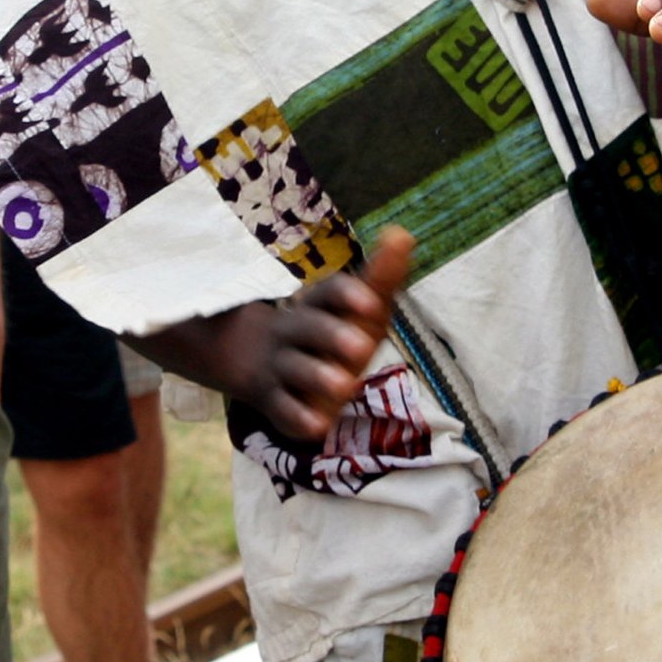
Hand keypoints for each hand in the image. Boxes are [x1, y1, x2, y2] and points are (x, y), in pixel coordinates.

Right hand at [240, 228, 413, 442]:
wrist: (258, 362)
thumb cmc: (325, 331)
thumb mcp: (353, 305)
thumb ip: (380, 277)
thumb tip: (403, 234)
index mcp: (316, 305)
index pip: (327, 292)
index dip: (347, 294)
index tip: (371, 300)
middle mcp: (294, 331)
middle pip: (307, 327)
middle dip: (332, 334)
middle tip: (362, 347)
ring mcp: (281, 367)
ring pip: (294, 369)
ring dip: (317, 375)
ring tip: (345, 386)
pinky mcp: (275, 402)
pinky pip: (282, 409)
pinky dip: (297, 418)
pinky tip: (317, 427)